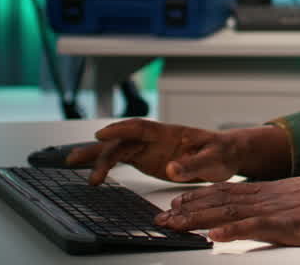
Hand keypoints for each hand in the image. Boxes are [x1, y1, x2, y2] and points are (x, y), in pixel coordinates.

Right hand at [64, 118, 253, 185]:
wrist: (226, 155)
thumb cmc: (221, 153)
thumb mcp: (213, 160)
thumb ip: (193, 165)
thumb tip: (171, 169)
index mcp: (170, 132)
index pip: (141, 127)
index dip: (120, 129)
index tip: (102, 135)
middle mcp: (154, 138)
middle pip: (122, 140)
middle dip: (98, 148)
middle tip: (76, 157)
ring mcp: (148, 148)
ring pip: (117, 149)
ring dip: (96, 157)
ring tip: (73, 163)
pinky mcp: (146, 159)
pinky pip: (121, 159)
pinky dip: (106, 164)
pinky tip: (92, 172)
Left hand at [154, 176, 299, 247]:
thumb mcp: (299, 199)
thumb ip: (277, 203)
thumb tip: (258, 212)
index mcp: (270, 190)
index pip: (226, 191)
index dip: (199, 196)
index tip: (176, 202)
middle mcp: (267, 196)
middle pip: (219, 200)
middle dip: (188, 209)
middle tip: (162, 217)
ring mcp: (276, 209)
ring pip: (229, 212)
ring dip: (199, 218)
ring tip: (175, 223)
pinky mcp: (287, 225)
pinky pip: (254, 228)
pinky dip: (231, 230)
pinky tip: (213, 234)